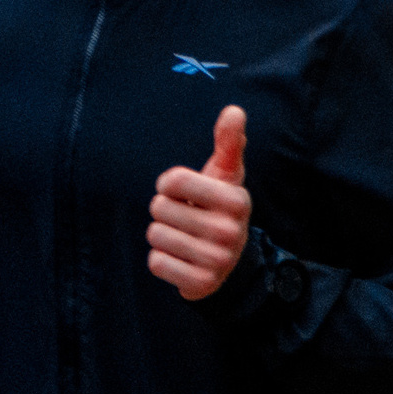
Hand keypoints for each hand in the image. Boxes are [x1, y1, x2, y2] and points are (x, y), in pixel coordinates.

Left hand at [149, 106, 251, 301]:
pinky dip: (162, 260)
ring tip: (184, 237)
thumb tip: (234, 110)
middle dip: (166, 211)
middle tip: (186, 218)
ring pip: (155, 235)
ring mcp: (217, 259)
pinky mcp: (201, 283)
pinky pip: (156, 263)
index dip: (170, 184)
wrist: (231, 263)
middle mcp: (230, 231)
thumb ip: (228, 143)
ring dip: (163, 236)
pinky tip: (181, 258)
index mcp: (237, 200)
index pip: (172, 180)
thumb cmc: (219, 208)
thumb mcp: (226, 176)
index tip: (185, 192)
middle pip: (159, 208)